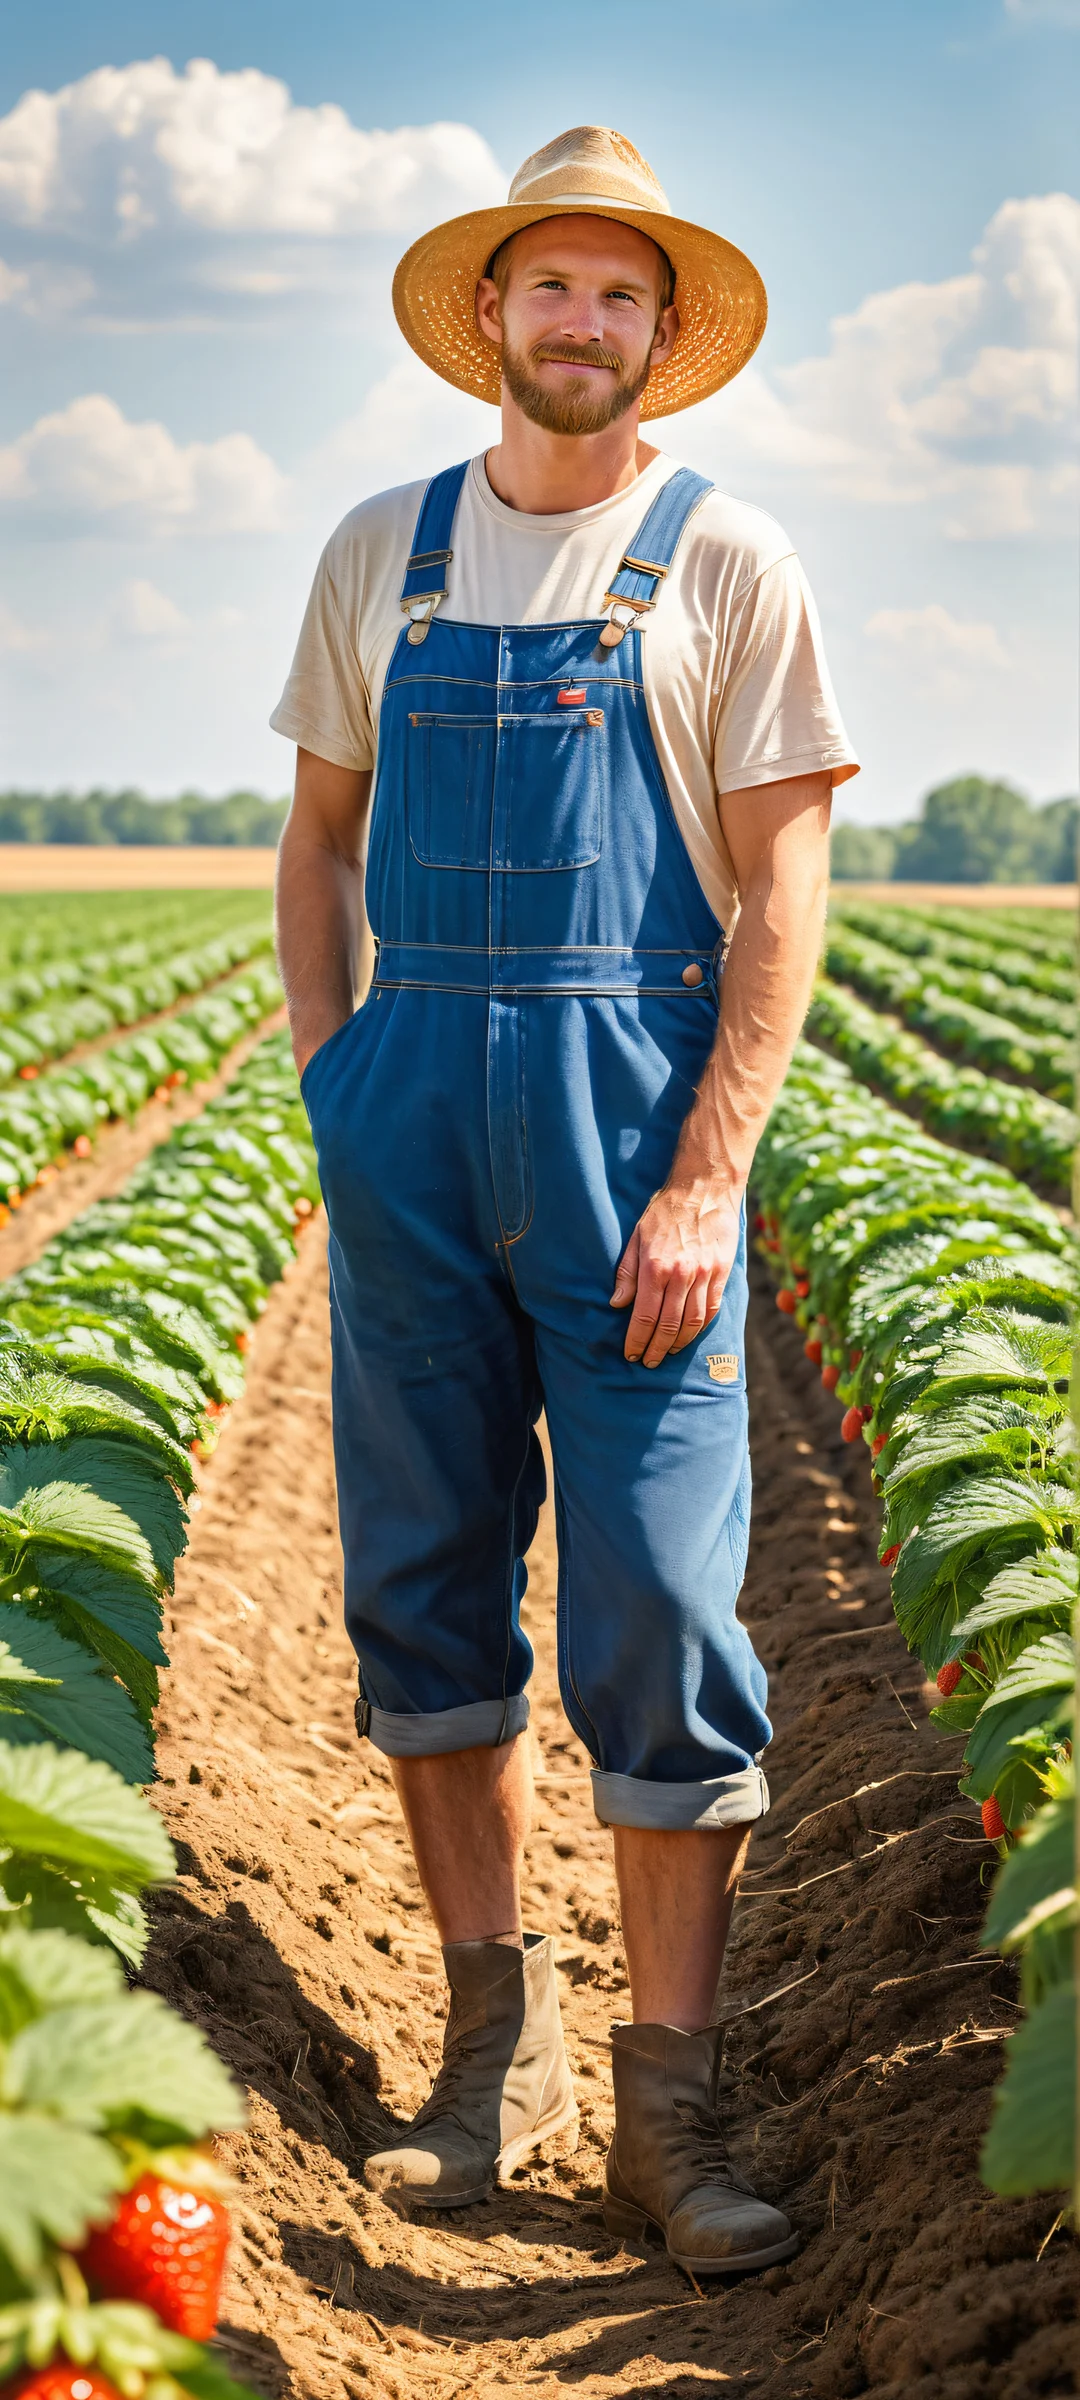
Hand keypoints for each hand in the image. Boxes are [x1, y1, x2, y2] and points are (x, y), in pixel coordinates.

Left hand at [610, 1182, 742, 1366]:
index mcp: (656, 1267)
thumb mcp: (637, 1236)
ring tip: (667, 1352)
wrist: (705, 1189)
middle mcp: (682, 1274)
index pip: (644, 1316)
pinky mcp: (722, 1273)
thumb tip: (616, 1304)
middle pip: (668, 1325)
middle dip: (656, 1348)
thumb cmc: (665, 1211)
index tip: (631, 1354)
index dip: (637, 1340)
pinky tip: (690, 1334)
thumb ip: (627, 1272)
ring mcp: (705, 1274)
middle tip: (648, 1362)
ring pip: (693, 1322)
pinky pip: (712, 1309)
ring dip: (679, 1343)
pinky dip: (700, 1327)